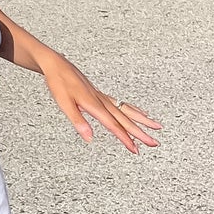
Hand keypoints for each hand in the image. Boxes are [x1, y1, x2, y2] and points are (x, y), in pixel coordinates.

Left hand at [38, 53, 160, 152]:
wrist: (57, 64)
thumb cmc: (59, 82)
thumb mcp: (64, 103)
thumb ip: (78, 121)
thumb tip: (89, 137)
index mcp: (94, 104)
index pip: (113, 125)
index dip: (125, 138)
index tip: (135, 149)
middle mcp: (101, 100)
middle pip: (125, 119)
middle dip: (140, 132)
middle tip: (154, 143)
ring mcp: (102, 97)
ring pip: (127, 110)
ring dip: (142, 120)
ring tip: (156, 126)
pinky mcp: (100, 94)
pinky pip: (121, 103)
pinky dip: (133, 109)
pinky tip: (140, 112)